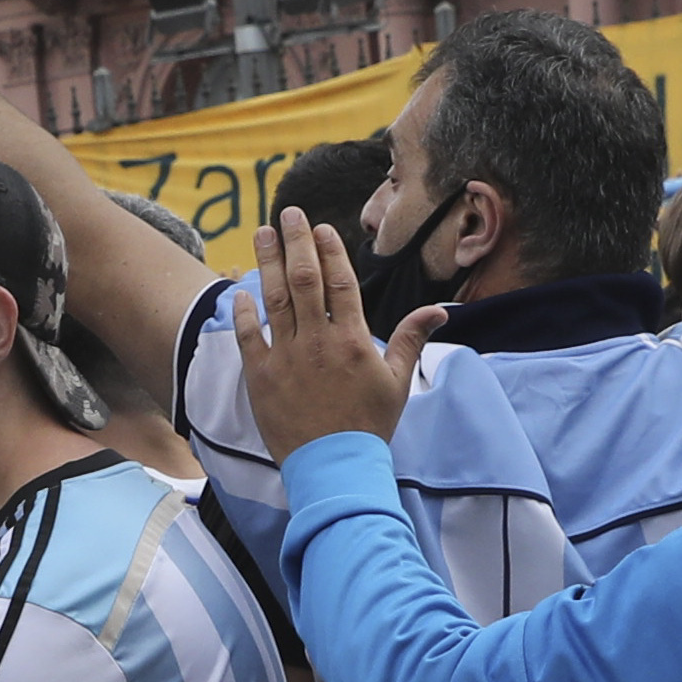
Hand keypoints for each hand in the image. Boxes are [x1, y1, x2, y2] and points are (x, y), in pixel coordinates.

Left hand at [237, 216, 429, 455]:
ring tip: (262, 233)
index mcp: (352, 339)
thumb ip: (411, 340)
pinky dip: (244, 312)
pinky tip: (241, 288)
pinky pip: (248, 337)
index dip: (330, 251)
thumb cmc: (369, 426)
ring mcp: (286, 358)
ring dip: (267, 263)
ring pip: (274, 299)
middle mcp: (317, 341)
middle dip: (296, 242)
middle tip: (288, 214)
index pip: (340, 283)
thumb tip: (439, 311)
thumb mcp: (397, 382)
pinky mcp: (261, 377)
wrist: (334, 467)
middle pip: (304, 280)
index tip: (321, 228)